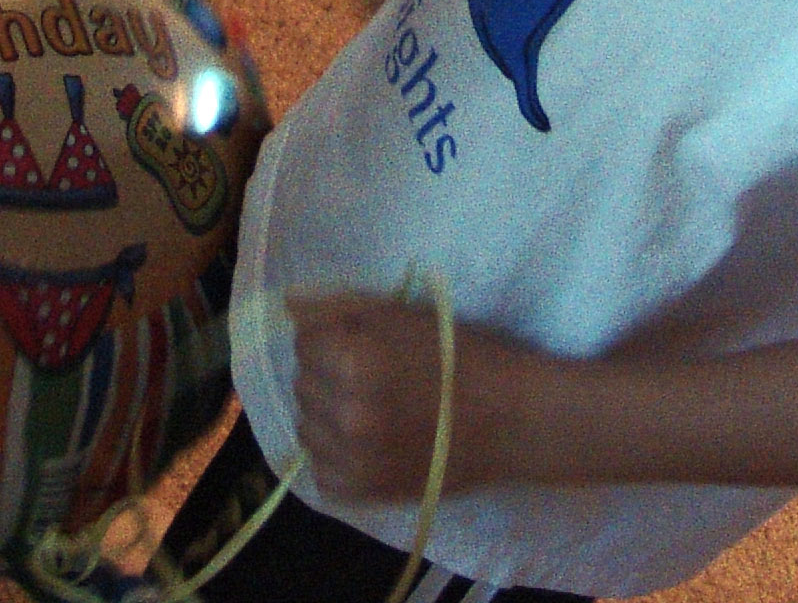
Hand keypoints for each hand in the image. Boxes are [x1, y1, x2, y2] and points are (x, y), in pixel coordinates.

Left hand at [292, 292, 542, 500]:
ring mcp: (353, 458)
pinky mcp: (363, 492)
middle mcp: (348, 412)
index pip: (305, 341)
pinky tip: (368, 445)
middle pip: (303, 383)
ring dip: (329, 416)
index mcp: (355, 361)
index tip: (365, 346)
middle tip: (372, 378)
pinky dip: (336, 458)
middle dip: (328, 375)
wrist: (510, 421)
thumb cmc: (460, 357)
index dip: (334, 339)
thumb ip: (340, 308)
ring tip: (370, 412)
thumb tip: (288, 304)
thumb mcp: (403, 316)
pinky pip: (321, 470)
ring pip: (307, 427)